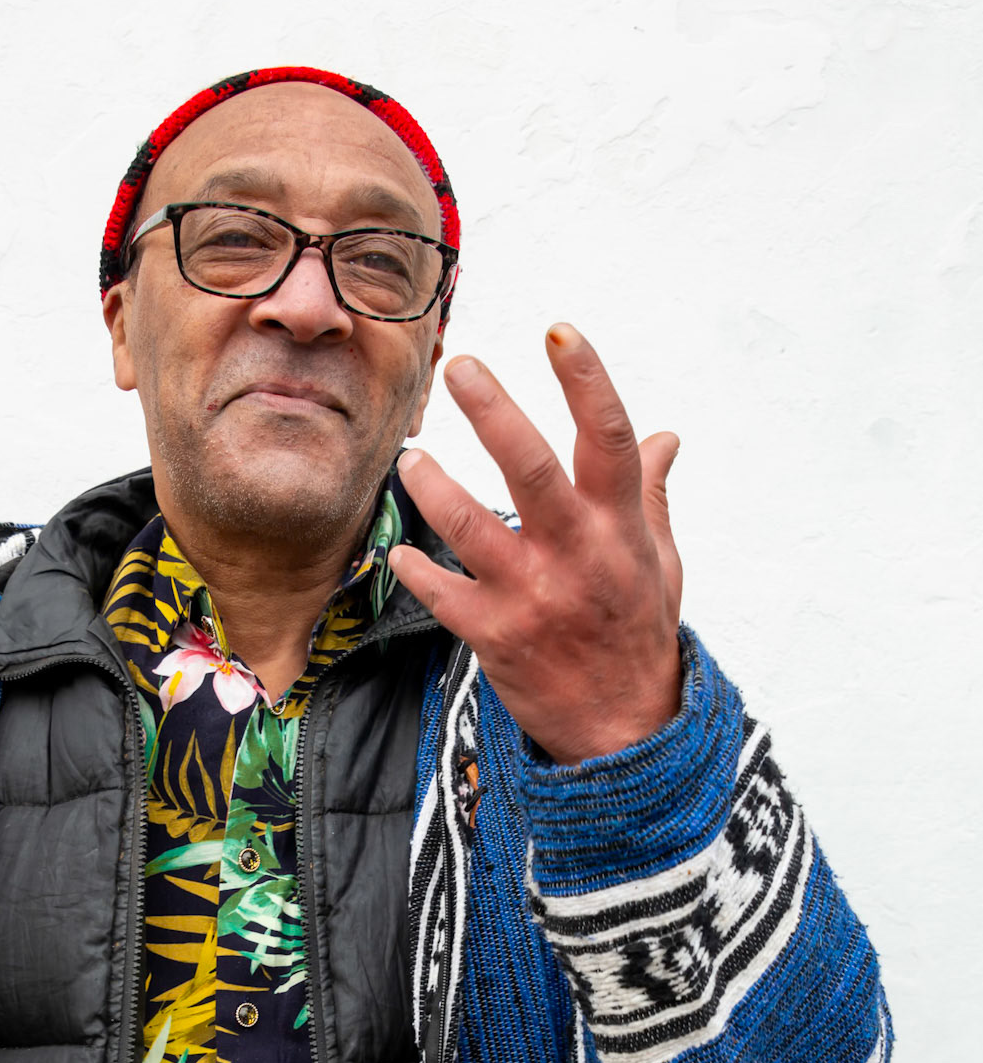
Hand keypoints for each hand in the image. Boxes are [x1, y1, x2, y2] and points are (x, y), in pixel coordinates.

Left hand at [390, 324, 683, 763]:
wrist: (623, 731)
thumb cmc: (638, 634)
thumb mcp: (660, 562)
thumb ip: (651, 495)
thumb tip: (664, 435)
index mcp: (620, 528)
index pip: (609, 438)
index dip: (586, 380)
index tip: (558, 331)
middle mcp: (576, 555)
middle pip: (531, 469)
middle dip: (494, 413)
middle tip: (460, 367)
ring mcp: (532, 596)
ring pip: (469, 528)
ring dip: (433, 487)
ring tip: (410, 457)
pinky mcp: (494, 637)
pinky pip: (442, 593)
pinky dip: (415, 567)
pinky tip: (398, 547)